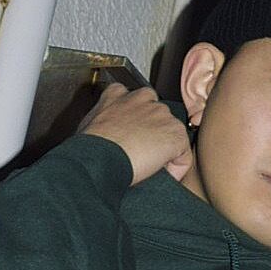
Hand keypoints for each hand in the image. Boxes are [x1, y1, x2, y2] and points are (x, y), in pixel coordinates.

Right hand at [78, 83, 193, 186]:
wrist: (98, 159)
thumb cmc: (87, 149)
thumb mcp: (88, 125)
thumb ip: (103, 120)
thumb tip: (107, 135)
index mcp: (117, 94)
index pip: (134, 99)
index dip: (137, 119)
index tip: (132, 136)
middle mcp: (142, 98)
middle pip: (157, 115)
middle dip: (152, 133)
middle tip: (140, 153)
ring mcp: (161, 114)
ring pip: (170, 133)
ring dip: (164, 150)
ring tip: (149, 167)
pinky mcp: (175, 133)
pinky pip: (182, 155)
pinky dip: (176, 168)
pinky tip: (159, 176)